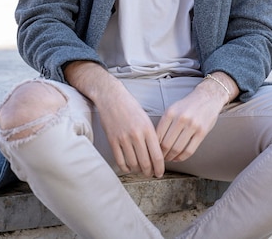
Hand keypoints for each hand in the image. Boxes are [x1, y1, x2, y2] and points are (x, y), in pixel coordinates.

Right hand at [64, 61, 164, 177]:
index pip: (157, 155)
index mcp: (147, 129)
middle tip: (151, 174)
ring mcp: (123, 139)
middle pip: (146, 162)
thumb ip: (151, 135)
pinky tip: (129, 167)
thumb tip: (156, 154)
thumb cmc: (130, 107)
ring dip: (138, 170)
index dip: (160, 168)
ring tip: (140, 170)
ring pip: (133, 164)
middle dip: (150, 172)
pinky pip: (120, 161)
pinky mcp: (112, 141)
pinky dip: (126, 168)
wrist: (111, 97)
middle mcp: (136, 135)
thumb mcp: (145, 118)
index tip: (160, 173)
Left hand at [155, 79, 228, 162]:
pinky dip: (182, 157)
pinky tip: (178, 158)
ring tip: (168, 158)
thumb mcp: (173, 109)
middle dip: (162, 154)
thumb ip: (165, 123)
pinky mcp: (202, 132)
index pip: (158, 135)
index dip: (154, 146)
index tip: (153, 151)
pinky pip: (189, 150)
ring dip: (171, 157)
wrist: (207, 97)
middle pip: (166, 144)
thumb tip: (155, 142)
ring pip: (177, 149)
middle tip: (160, 158)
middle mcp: (181, 118)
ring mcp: (192, 125)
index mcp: (171, 112)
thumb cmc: (187, 105)